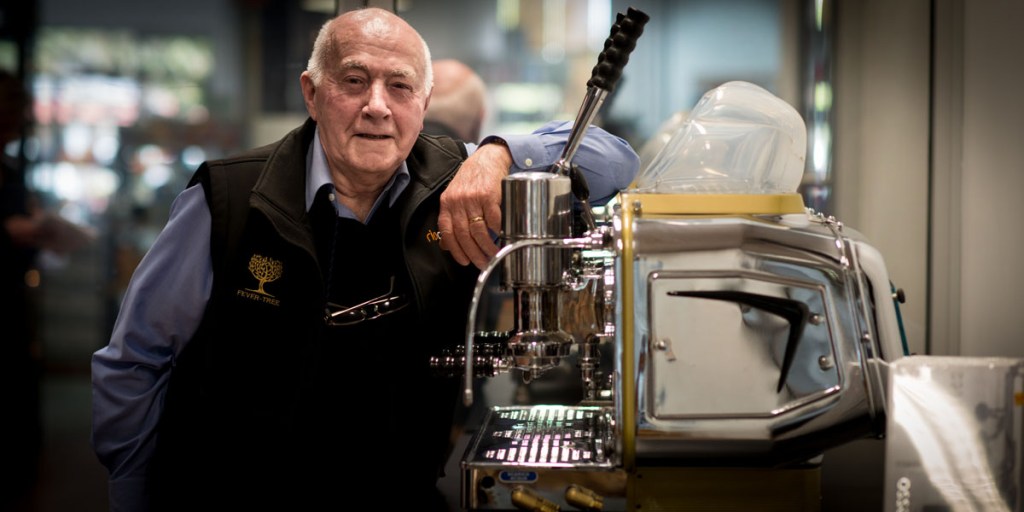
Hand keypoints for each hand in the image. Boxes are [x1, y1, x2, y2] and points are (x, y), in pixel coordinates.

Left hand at [437, 142, 510, 268]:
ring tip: (493, 254)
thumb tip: (447, 245)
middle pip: (464, 234)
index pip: (447, 232)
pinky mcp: (489, 195)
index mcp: (447, 202)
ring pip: (478, 230)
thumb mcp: (456, 196)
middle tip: (482, 263)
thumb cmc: (473, 179)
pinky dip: (497, 232)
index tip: (464, 261)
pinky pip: (493, 220)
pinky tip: (501, 238)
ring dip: (487, 246)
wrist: (488, 158)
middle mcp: (458, 200)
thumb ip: (451, 219)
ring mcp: (473, 198)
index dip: (456, 250)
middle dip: (474, 253)